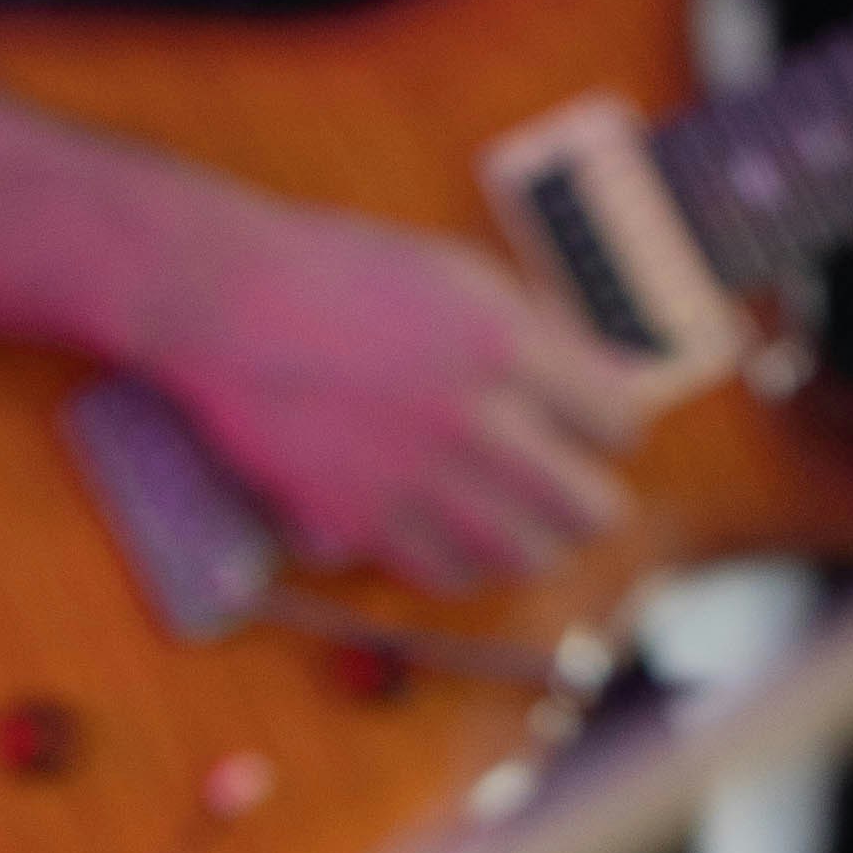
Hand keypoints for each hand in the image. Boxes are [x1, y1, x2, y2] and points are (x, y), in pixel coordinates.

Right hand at [129, 189, 653, 593]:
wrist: (234, 303)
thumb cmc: (343, 276)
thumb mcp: (459, 275)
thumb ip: (538, 333)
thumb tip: (613, 378)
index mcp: (506, 345)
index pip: (618, 420)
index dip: (612, 426)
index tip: (596, 428)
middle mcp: (473, 422)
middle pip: (588, 510)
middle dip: (590, 504)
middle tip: (573, 495)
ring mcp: (419, 482)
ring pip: (525, 559)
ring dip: (530, 543)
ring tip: (516, 522)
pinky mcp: (366, 524)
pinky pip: (447, 577)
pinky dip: (462, 564)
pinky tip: (454, 537)